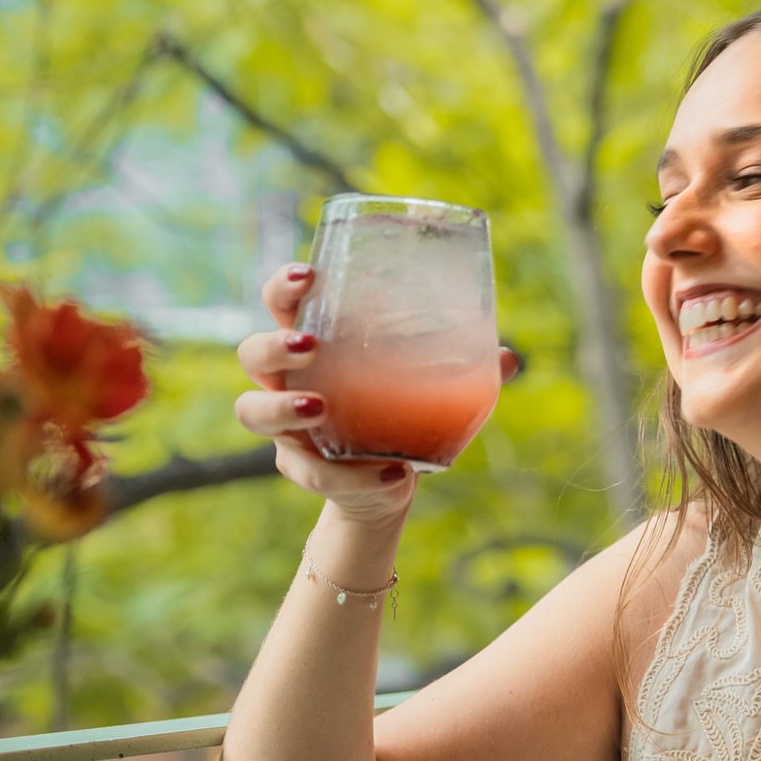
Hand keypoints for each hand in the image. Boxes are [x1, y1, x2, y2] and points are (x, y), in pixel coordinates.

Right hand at [235, 264, 520, 527]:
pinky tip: (392, 474)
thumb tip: (509, 356)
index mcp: (316, 344)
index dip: (285, 286)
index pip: (283, 303)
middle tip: (311, 345)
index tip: (309, 275)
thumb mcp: (435, 387)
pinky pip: (311, 473)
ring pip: (251, 411)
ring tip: (319, 407)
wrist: (388, 484)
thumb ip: (469, 369)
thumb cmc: (402, 414)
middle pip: (253, 352)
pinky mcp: (302, 469)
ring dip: (280, 407)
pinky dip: (351, 477)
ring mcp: (286, 428)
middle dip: (274, 345)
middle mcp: (288, 381)